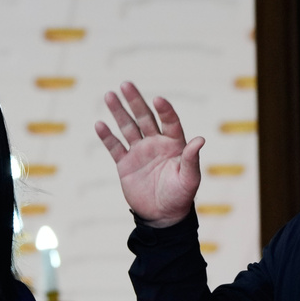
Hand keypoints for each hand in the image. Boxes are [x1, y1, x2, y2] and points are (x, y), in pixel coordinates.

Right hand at [94, 82, 203, 227]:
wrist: (162, 216)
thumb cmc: (180, 197)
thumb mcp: (189, 179)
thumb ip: (192, 159)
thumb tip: (200, 140)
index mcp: (174, 144)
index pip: (169, 121)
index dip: (164, 110)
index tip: (158, 100)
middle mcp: (156, 143)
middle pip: (144, 117)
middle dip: (135, 101)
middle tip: (126, 84)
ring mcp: (139, 152)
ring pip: (128, 127)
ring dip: (118, 112)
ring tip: (109, 95)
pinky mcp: (125, 164)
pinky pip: (115, 147)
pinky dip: (107, 137)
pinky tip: (99, 124)